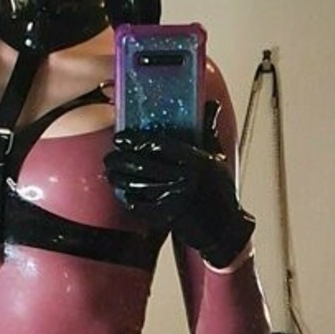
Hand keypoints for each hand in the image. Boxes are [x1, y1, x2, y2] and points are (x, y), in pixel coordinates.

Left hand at [104, 102, 254, 267]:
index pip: (159, 145)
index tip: (121, 137)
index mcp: (196, 161)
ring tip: (111, 172)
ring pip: (137, 185)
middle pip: (142, 164)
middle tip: (110, 157)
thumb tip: (211, 105)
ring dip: (119, 178)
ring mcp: (174, 199)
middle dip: (120, 160)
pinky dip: (127, 197)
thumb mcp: (217, 158)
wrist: (224, 228)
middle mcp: (184, 179)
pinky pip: (140, 205)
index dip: (136, 140)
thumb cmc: (221, 192)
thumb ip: (208, 130)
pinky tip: (122, 191)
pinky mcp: (166, 217)